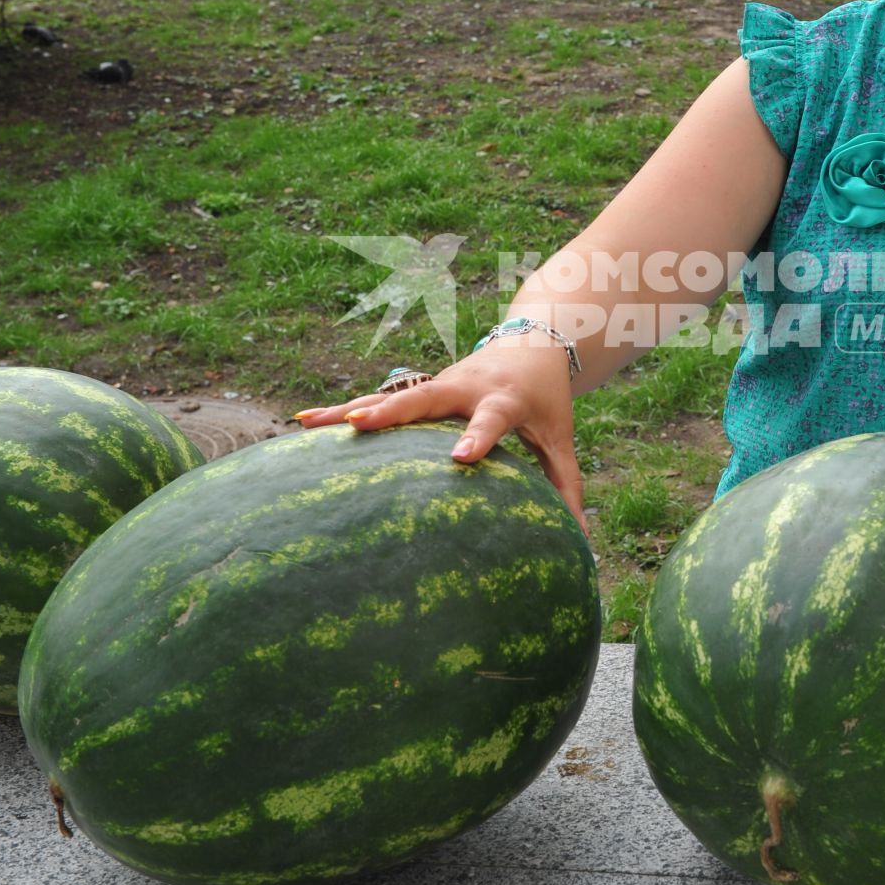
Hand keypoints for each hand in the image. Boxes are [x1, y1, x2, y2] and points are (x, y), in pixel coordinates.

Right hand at [293, 342, 585, 532]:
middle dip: (391, 412)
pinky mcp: (419, 389)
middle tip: (358, 427)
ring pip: (389, 395)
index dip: (476, 436)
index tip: (459, 458)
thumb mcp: (561, 439)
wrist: (532, 341)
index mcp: (503, 399)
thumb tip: (581, 543)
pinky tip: (303, 422)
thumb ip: (567, 487)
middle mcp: (463, 387)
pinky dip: (343, 409)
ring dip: (348, 408)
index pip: (490, 419)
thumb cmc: (547, 399)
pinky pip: (378, 399)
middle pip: (424, 399)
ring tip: (307, 425)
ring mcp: (436, 385)